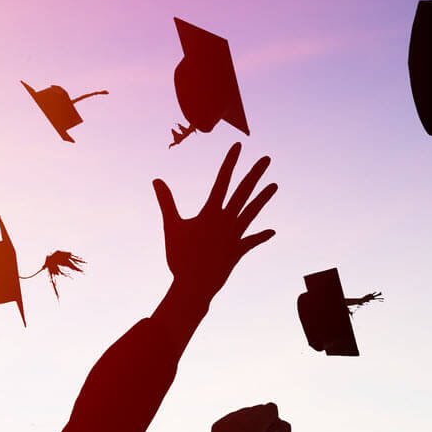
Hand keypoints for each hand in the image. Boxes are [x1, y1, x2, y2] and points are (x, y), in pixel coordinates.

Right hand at [152, 143, 275, 301]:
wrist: (194, 286)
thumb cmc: (180, 256)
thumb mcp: (171, 226)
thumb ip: (166, 201)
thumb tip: (156, 180)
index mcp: (211, 212)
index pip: (222, 180)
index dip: (230, 162)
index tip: (238, 146)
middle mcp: (227, 221)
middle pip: (244, 192)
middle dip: (255, 173)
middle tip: (267, 158)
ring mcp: (235, 236)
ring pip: (252, 212)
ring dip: (263, 198)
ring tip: (275, 184)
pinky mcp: (238, 251)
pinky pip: (252, 241)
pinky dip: (261, 236)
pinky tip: (272, 231)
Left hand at [212, 402, 290, 431]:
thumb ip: (285, 430)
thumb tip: (278, 419)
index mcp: (252, 424)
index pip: (270, 408)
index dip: (274, 423)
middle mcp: (235, 419)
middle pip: (257, 409)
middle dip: (261, 422)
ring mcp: (224, 422)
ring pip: (244, 413)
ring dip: (250, 424)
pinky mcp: (216, 427)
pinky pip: (233, 419)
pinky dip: (238, 428)